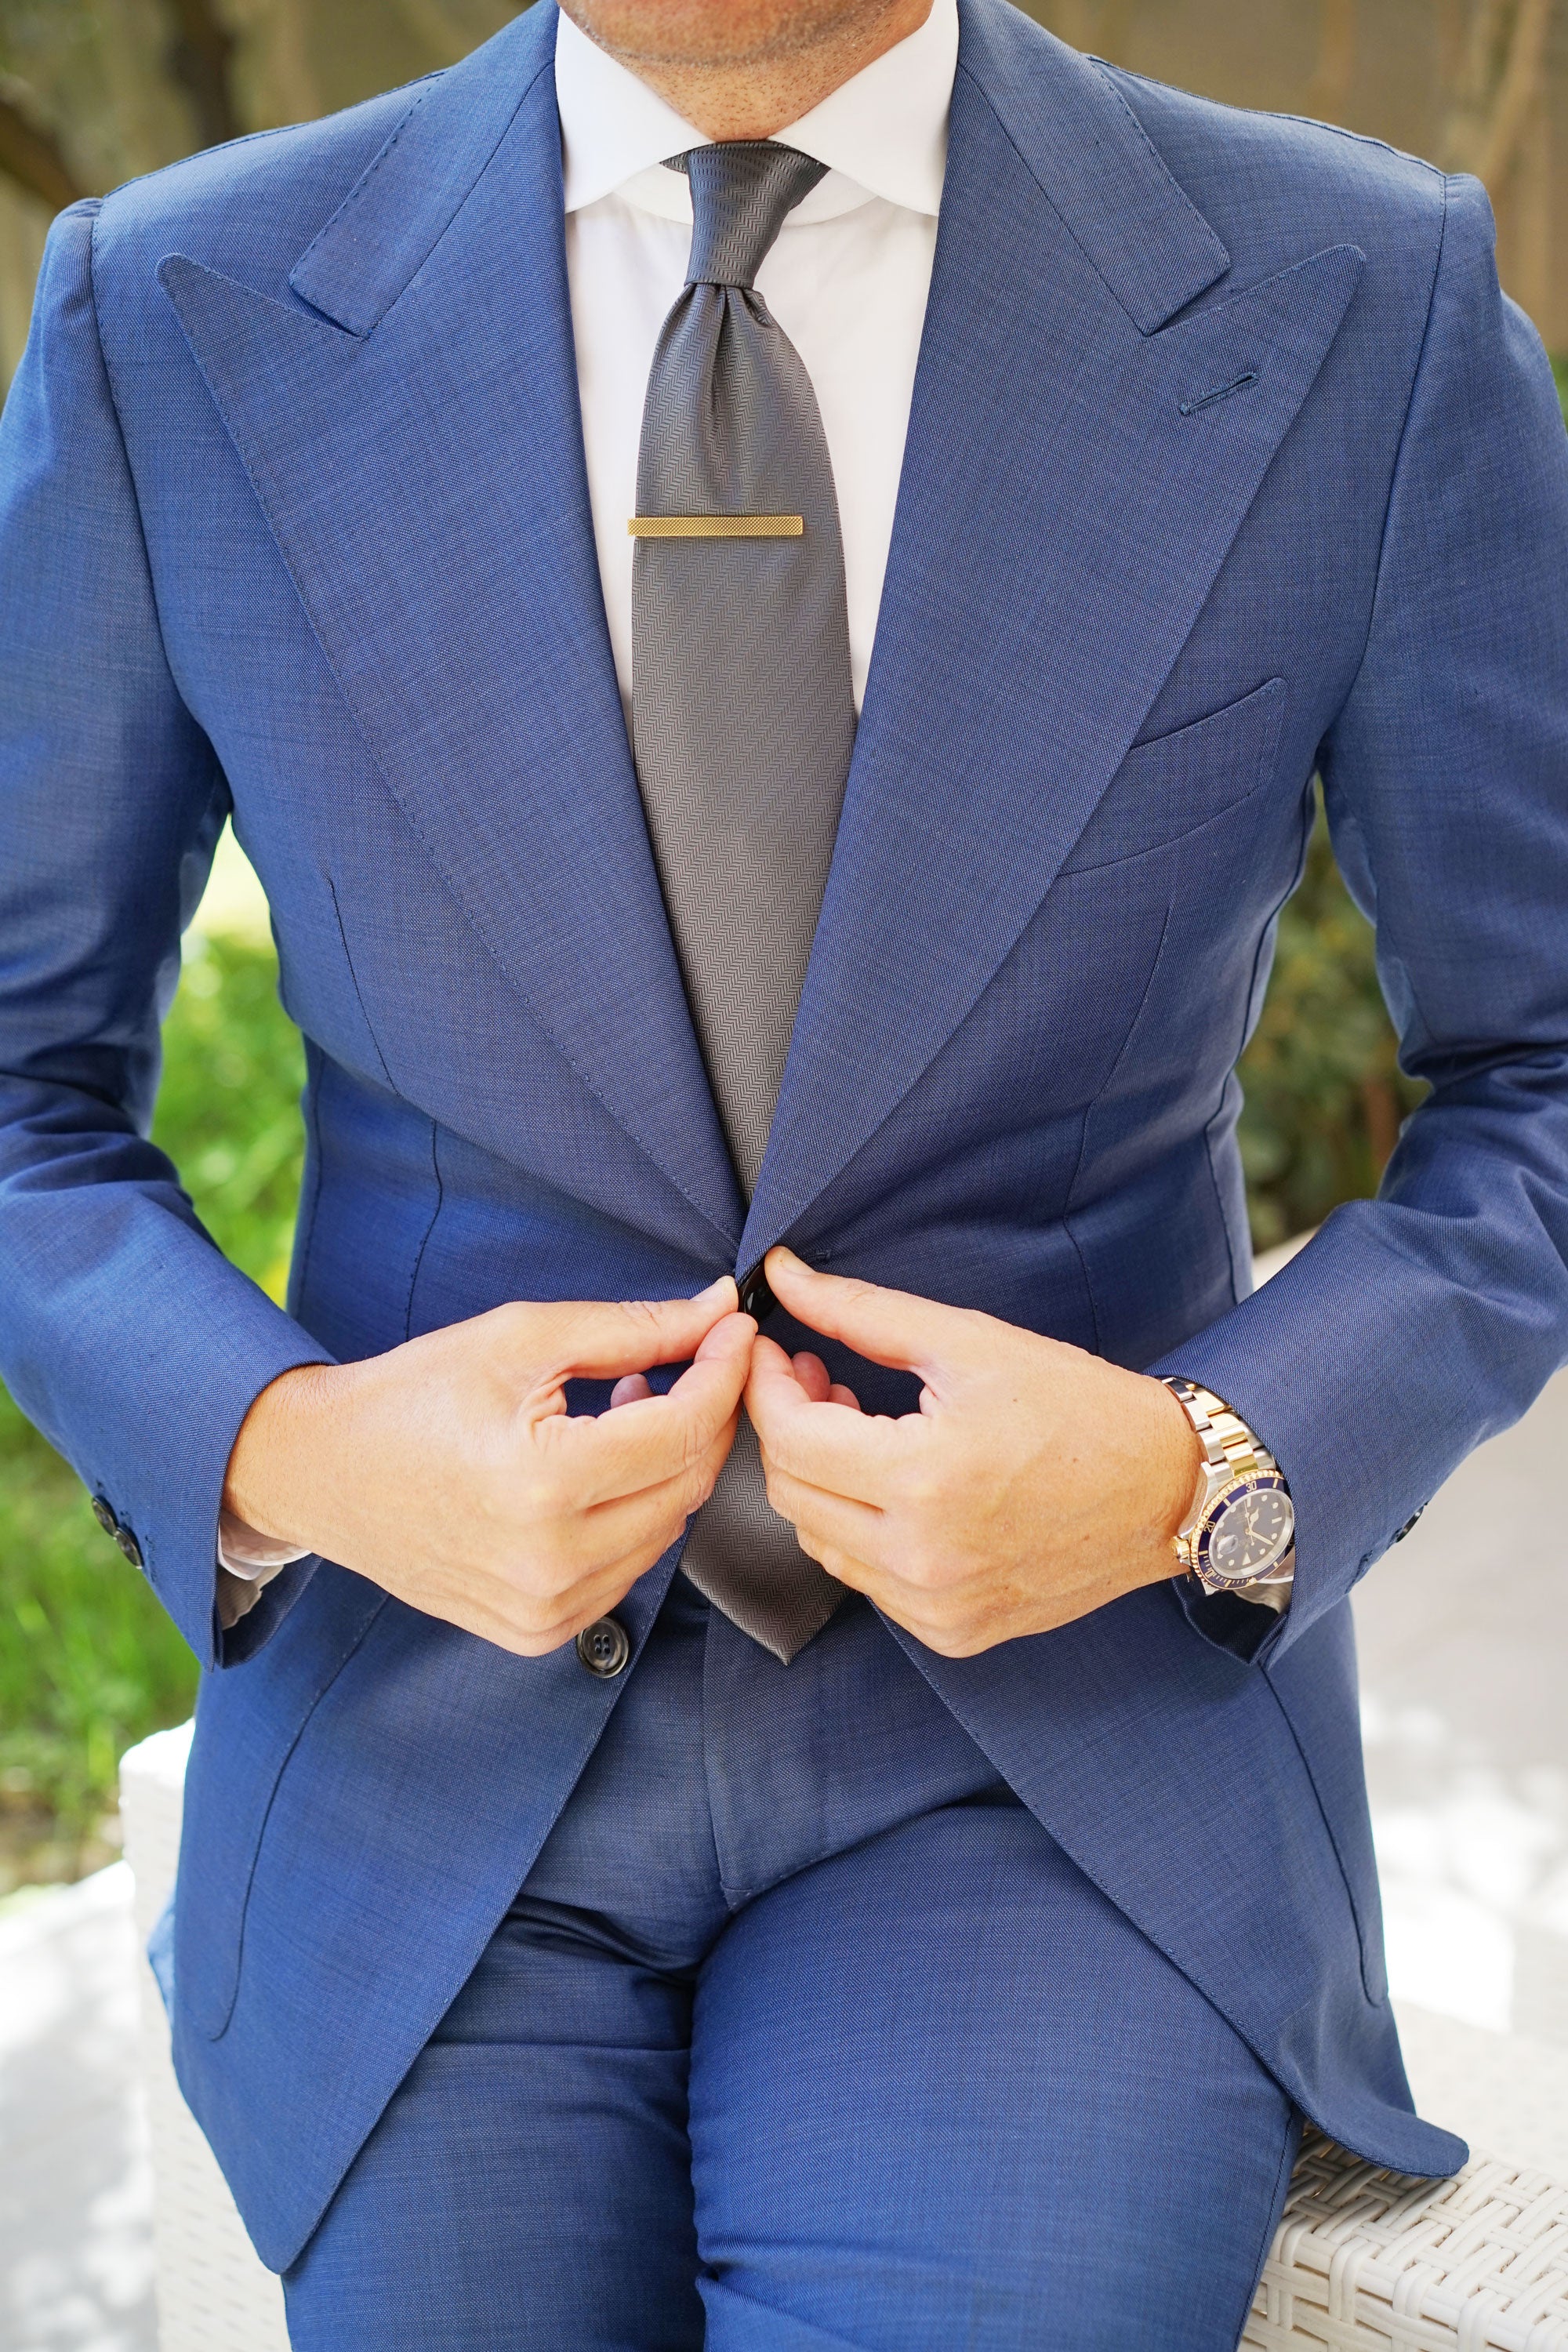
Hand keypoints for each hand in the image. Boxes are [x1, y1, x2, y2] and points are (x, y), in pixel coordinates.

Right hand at [224, 1280, 752, 1655]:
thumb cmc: (413, 1394)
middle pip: (688, 1484)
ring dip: (669, 1465)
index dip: (724, 1371)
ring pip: (668, 1530)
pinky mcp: (537, 1631)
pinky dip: (635, 1514)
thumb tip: (717, 1312)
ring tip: (628, 1405)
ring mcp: (545, 1609)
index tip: (735, 1329)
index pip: (684, 1430)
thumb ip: (632, 1328)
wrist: (321, 1473)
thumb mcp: (522, 1338)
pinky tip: (600, 1466)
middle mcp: (550, 1562)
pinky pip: (628, 1569)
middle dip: (706, 1414)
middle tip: (693, 1359)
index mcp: (544, 1483)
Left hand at [745, 1249, 1201, 1656]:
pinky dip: (859, 1529)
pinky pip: (866, 1580)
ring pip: (819, 1541)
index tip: (772, 1349)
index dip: (765, 1386)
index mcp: (926, 1481)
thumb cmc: (1080, 1407)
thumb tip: (784, 1275)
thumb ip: (862, 1312)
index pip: (791, 1439)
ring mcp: (938, 1607)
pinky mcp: (953, 1633)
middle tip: (815, 1376)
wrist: (1168, 1489)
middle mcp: (924, 1559)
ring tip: (857, 1425)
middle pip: (791, 1494)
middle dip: (787, 1427)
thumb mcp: (968, 1342)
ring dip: (819, 1479)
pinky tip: (891, 1484)